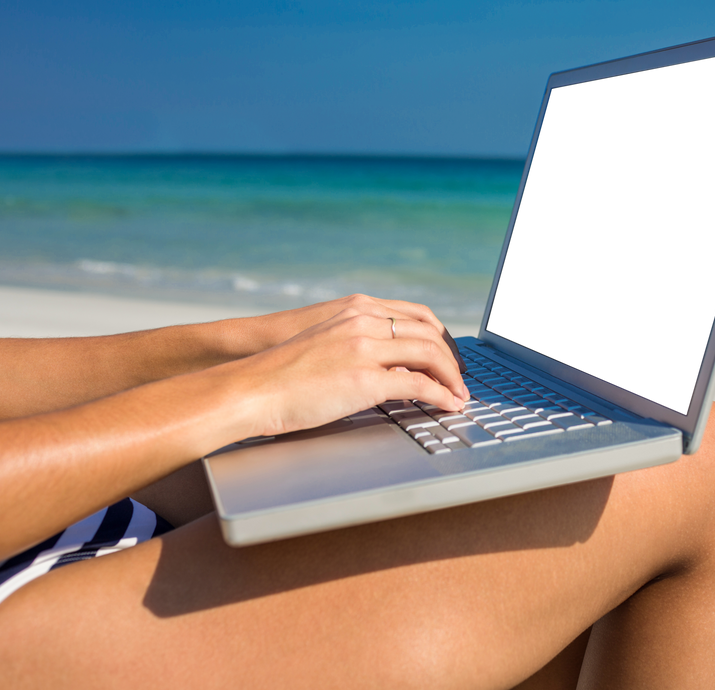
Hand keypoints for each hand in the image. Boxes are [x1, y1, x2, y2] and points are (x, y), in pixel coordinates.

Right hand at [225, 303, 469, 438]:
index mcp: (357, 309)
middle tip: (462, 379)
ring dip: (453, 378)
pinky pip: (419, 385)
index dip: (441, 337)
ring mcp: (366, 348)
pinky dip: (442, 395)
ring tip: (460, 395)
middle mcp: (365, 321)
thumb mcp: (326, 341)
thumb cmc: (282, 372)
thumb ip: (358, 343)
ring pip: (431, 355)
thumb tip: (389, 365)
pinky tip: (449, 405)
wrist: (251, 387)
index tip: (451, 356)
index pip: (417, 315)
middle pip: (431, 333)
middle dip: (454, 359)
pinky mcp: (364, 380)